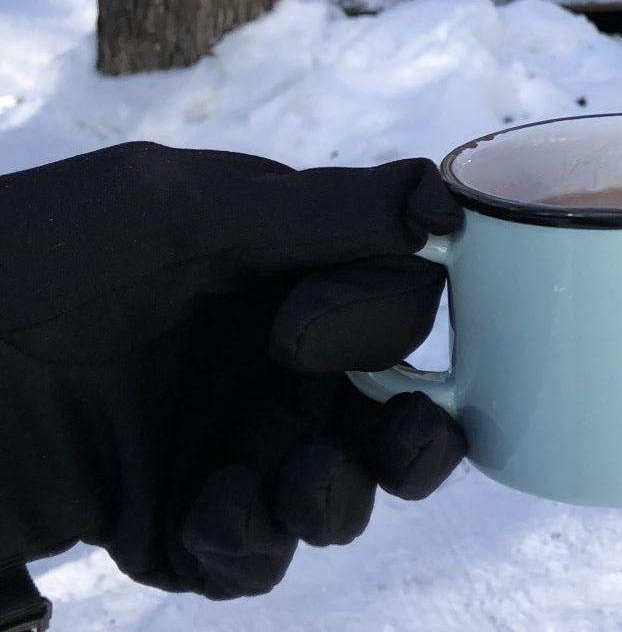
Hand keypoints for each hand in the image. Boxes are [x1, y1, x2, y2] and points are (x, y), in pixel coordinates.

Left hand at [0, 142, 464, 598]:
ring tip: (296, 491)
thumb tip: (445, 204)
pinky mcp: (168, 524)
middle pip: (390, 403)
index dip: (376, 320)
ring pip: (338, 486)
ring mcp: (218, 441)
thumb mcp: (175, 213)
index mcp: (281, 265)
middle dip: (410, 432)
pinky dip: (249, 545)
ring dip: (339, 494)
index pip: (393, 296)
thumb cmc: (33, 258)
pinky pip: (251, 553)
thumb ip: (317, 212)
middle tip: (400, 442)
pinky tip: (208, 524)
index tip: (292, 329)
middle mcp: (265, 353)